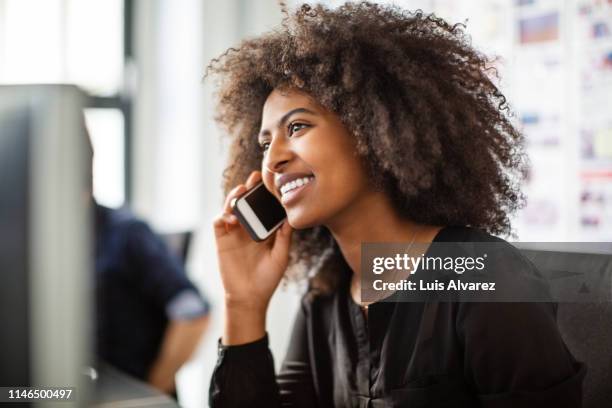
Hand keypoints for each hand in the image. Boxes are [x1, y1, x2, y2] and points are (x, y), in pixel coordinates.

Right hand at [213, 171, 292, 314]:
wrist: (250, 298)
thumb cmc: (267, 278)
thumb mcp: (281, 255)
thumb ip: (284, 236)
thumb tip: (290, 217)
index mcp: (262, 229)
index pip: (262, 206)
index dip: (264, 193)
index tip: (271, 181)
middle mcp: (247, 228)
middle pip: (245, 202)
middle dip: (249, 188)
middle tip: (255, 178)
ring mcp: (234, 233)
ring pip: (231, 208)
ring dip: (234, 197)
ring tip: (241, 191)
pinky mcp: (222, 241)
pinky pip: (219, 222)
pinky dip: (223, 215)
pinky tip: (232, 217)